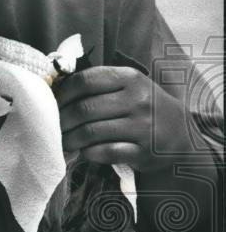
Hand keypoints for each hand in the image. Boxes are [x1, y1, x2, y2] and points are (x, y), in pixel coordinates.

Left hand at [54, 66, 191, 171]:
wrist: (180, 134)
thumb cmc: (145, 107)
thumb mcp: (130, 86)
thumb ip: (100, 84)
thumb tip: (57, 90)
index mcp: (129, 78)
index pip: (85, 81)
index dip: (63, 94)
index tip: (53, 103)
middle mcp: (137, 100)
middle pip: (84, 109)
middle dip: (62, 121)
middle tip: (55, 128)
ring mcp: (141, 127)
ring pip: (91, 132)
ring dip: (70, 139)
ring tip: (64, 142)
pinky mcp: (142, 151)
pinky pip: (105, 152)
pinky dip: (88, 153)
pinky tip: (84, 151)